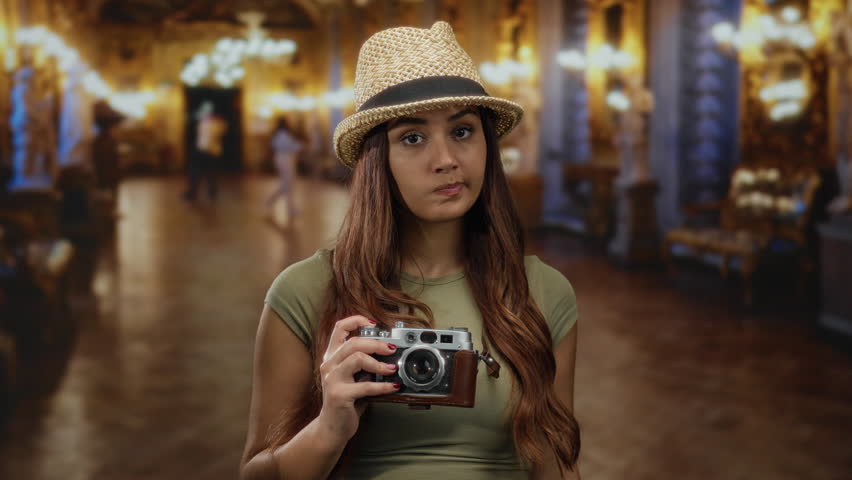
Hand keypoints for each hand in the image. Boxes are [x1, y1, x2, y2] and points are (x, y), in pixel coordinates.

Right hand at [316, 315, 399, 443]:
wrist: (331, 428)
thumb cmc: (345, 401)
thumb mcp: (352, 377)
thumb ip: (364, 364)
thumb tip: (389, 353)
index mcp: (332, 357)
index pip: (339, 328)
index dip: (356, 320)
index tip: (374, 323)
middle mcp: (329, 365)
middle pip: (353, 342)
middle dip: (376, 343)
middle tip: (391, 349)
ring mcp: (332, 379)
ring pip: (357, 358)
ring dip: (379, 363)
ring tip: (392, 369)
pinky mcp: (339, 395)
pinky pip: (365, 386)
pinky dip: (383, 385)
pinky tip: (393, 386)